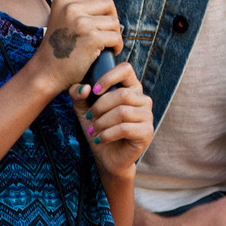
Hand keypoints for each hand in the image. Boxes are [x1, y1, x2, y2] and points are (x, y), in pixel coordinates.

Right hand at [36, 0, 122, 91]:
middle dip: (111, 17)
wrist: (46, 72)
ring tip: (105, 43)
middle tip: (105, 31)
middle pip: (108, 3)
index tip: (103, 0)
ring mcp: (81, 23)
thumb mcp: (60, 16)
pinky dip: (117, 46)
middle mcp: (71, 7)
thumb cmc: (57, 46)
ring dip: (114, 34)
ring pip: (114, 22)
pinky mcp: (91, 39)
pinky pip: (116, 37)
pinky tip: (110, 51)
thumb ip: (77, 4)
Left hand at [71, 61, 152, 178]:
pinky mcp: (147, 132)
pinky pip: (125, 128)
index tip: (94, 90)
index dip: (109, 76)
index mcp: (130, 87)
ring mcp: (147, 115)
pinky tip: (100, 139)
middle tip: (90, 118)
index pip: (126, 69)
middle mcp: (143, 99)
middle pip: (122, 94)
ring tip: (93, 130)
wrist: (107, 156)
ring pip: (122, 111)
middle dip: (100, 106)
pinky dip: (108, 134)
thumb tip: (84, 87)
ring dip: (102, 122)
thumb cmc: (98, 127)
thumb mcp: (83, 109)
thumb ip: (78, 94)